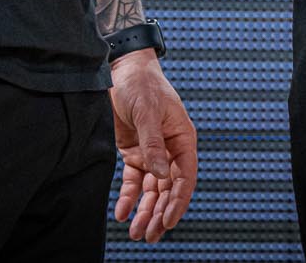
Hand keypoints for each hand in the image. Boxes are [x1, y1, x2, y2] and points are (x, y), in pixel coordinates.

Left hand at [110, 50, 196, 241]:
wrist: (121, 69)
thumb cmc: (142, 84)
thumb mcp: (148, 111)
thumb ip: (153, 144)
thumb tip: (160, 175)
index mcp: (182, 139)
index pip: (184, 177)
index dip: (178, 201)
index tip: (168, 221)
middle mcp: (169, 150)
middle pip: (167, 189)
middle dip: (159, 214)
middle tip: (149, 236)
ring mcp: (151, 153)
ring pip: (151, 190)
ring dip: (145, 211)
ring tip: (137, 233)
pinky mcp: (133, 153)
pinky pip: (133, 181)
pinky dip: (129, 197)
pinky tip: (123, 212)